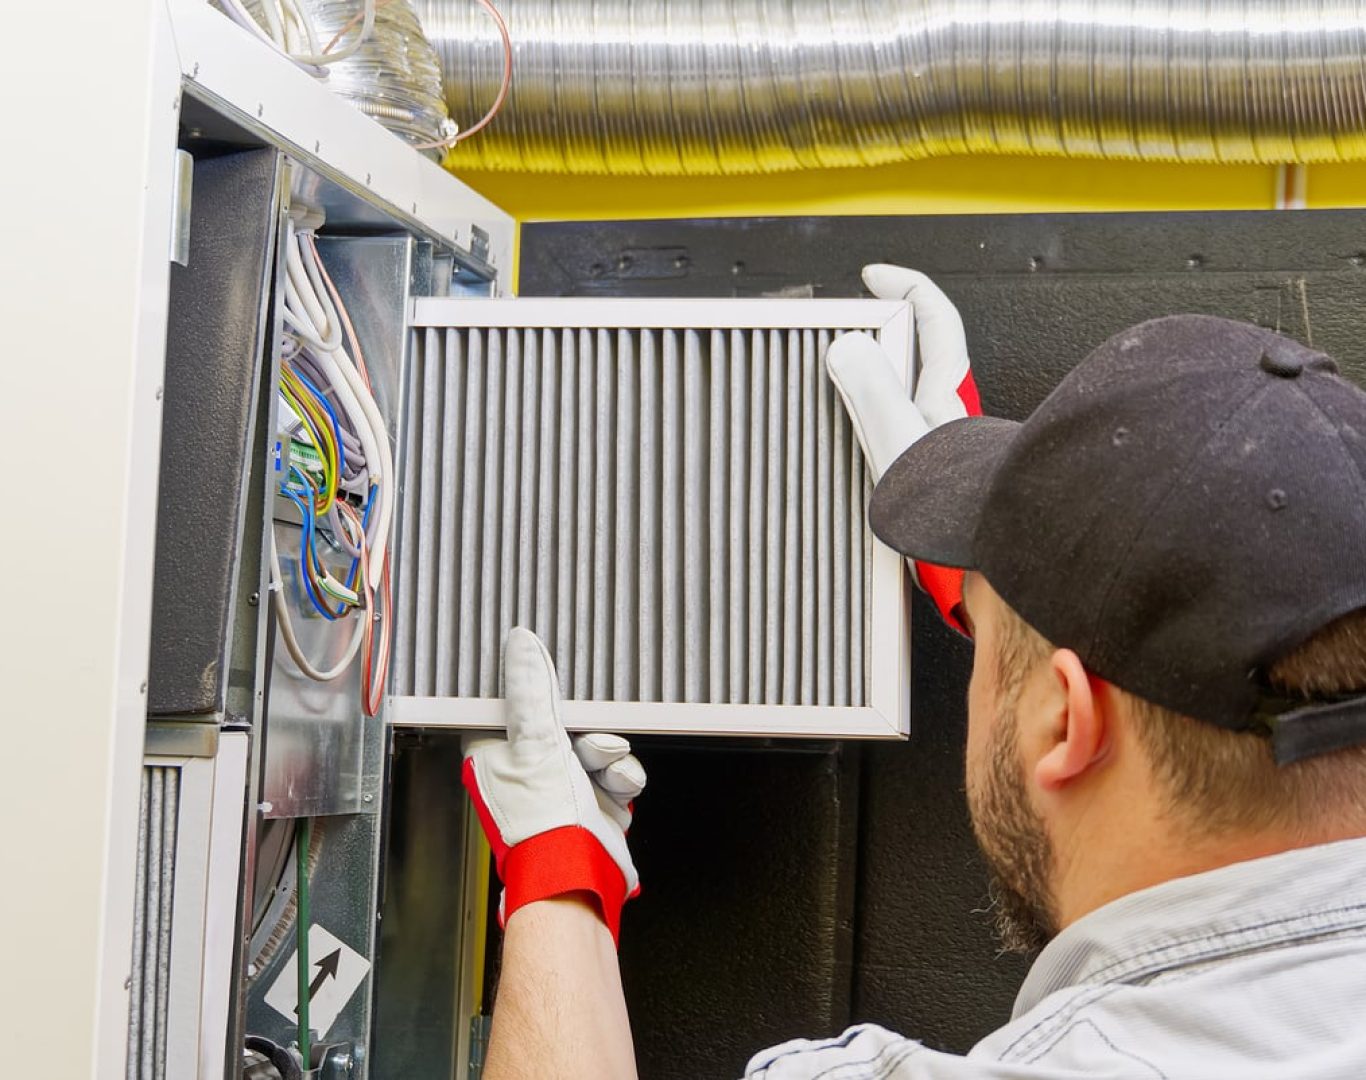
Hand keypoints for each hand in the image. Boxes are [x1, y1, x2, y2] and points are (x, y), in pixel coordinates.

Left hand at [463, 628, 645, 944]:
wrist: (579, 879)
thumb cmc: (542, 824)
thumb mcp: (537, 742)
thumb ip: (532, 692)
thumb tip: (521, 644)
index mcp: (494, 757)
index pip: (511, 707)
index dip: (534, 692)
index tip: (552, 681)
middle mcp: (524, 773)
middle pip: (561, 724)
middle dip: (586, 730)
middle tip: (588, 739)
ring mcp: (560, 790)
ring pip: (594, 747)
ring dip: (608, 755)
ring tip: (606, 769)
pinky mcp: (592, 804)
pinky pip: (614, 773)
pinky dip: (622, 779)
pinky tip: (618, 789)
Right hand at [825, 264, 982, 628]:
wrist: (981, 554)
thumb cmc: (953, 505)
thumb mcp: (898, 437)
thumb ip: (870, 389)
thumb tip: (847, 347)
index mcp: (944, 387)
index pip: (933, 314)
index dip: (904, 285)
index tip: (873, 276)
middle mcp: (946, 408)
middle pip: (917, 350)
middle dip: (881, 335)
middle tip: (845, 332)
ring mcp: (940, 438)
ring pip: (906, 392)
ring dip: (875, 383)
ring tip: (840, 389)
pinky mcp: (931, 469)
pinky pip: (898, 430)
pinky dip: (875, 425)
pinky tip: (856, 445)